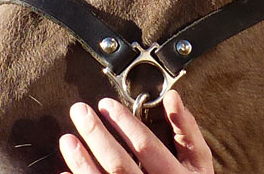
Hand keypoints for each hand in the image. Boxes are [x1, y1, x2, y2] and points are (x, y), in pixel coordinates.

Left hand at [59, 91, 213, 173]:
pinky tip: (65, 173)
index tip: (105, 103)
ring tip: (67, 139)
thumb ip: (187, 131)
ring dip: (82, 162)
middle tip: (79, 111)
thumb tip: (172, 97)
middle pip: (119, 164)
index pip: (146, 146)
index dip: (125, 122)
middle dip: (97, 135)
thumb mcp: (199, 164)